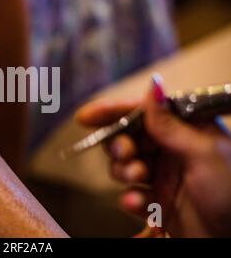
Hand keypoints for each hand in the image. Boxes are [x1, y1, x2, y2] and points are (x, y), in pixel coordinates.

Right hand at [76, 76, 230, 236]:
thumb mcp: (202, 153)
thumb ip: (170, 123)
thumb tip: (153, 84)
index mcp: (186, 130)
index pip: (143, 111)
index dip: (112, 111)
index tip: (86, 116)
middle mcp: (170, 149)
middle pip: (127, 138)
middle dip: (120, 146)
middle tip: (126, 155)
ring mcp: (161, 175)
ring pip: (124, 165)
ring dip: (124, 171)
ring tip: (137, 179)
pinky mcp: (155, 200)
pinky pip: (130, 194)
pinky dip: (130, 199)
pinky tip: (139, 204)